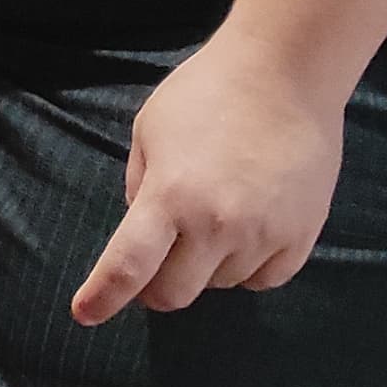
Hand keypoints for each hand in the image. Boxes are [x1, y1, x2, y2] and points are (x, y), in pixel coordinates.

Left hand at [71, 29, 347, 322]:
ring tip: (214, 215)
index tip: (85, 313)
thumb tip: (142, 238)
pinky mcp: (300, 237)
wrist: (288, 72)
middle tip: (156, 261)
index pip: (128, 266)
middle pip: (174, 295)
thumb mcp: (150, 130)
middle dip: (155, 287)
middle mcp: (216, 225)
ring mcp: (263, 235)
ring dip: (205, 267)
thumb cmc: (209, 91)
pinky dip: (247, 266)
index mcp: (170, 195)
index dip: (103, 296)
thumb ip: (140, 187)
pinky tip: (248, 228)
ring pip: (220, 286)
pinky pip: (263, 280)